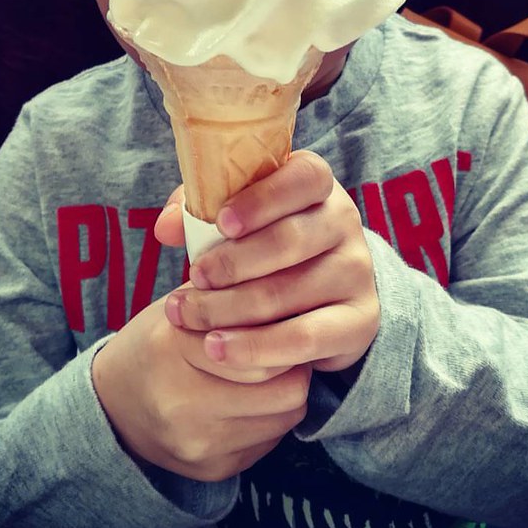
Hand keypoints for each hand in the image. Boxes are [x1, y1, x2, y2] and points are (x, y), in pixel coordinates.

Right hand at [92, 297, 309, 481]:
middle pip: (286, 387)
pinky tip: (251, 400)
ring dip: (286, 391)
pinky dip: (270, 418)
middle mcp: (181, 401)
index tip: (288, 316)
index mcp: (171, 345)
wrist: (113, 407)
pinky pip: (271, 441)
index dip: (285, 327)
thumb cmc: (157, 345)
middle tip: (286, 344)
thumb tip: (292, 279)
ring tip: (270, 371)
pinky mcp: (213, 469)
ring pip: (286, 416)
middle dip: (294, 363)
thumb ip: (231, 291)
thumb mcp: (182, 304)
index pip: (263, 343)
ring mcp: (198, 443)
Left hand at [155, 151, 379, 375]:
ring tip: (188, 316)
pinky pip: (305, 338)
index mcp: (317, 184)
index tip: (221, 222)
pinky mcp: (360, 320)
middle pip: (290, 240)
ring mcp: (357, 272)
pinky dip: (255, 347)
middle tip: (194, 277)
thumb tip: (166, 227)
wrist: (314, 294)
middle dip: (232, 263)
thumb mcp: (233, 215)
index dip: (263, 199)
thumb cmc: (260, 241)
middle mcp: (345, 223)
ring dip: (229, 309)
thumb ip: (197, 209)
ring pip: (288, 292)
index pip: (303, 178)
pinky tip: (218, 349)